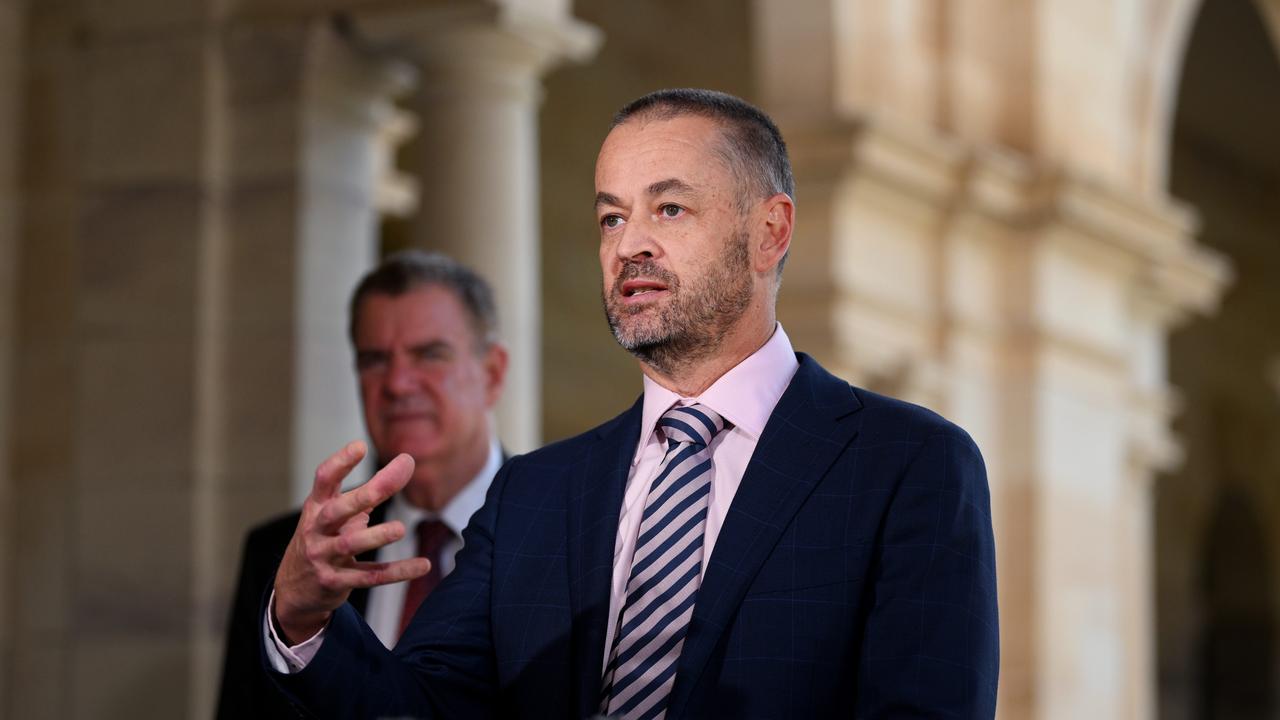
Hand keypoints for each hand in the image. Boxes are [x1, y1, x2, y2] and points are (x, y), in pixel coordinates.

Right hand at [272, 441, 430, 643]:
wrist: (294, 590)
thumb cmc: (322, 540)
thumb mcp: (335, 515)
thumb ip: (368, 494)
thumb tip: (403, 465)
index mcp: (316, 508)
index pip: (324, 480)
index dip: (340, 462)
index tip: (360, 446)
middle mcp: (316, 530)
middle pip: (336, 511)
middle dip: (362, 496)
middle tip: (388, 483)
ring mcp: (322, 557)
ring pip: (349, 545)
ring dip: (375, 536)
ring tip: (400, 529)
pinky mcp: (335, 582)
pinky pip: (369, 576)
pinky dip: (397, 572)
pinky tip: (423, 565)